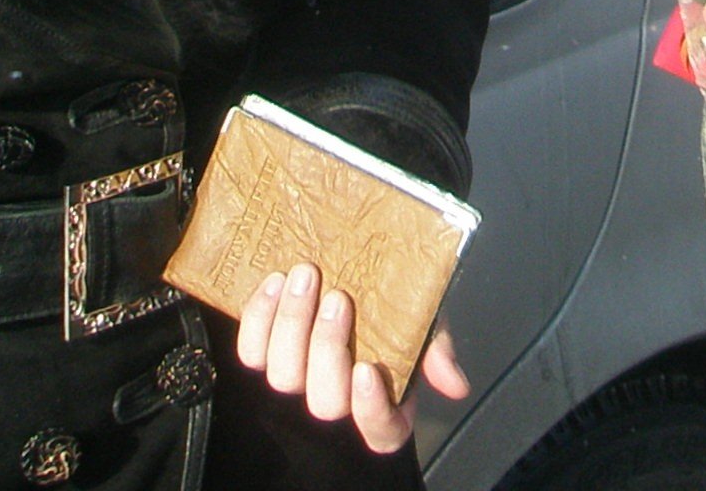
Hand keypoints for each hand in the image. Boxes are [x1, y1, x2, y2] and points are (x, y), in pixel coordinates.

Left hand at [234, 259, 471, 453]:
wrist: (343, 274)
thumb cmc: (387, 307)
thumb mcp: (420, 321)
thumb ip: (434, 348)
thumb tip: (455, 383)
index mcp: (381, 404)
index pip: (378, 430)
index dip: (370, 407)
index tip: (367, 368)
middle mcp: (335, 400)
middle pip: (325, 401)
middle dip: (327, 348)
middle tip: (337, 300)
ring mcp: (295, 382)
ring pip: (283, 376)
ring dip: (292, 324)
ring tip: (306, 278)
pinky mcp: (262, 357)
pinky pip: (250, 352)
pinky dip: (259, 316)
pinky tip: (276, 282)